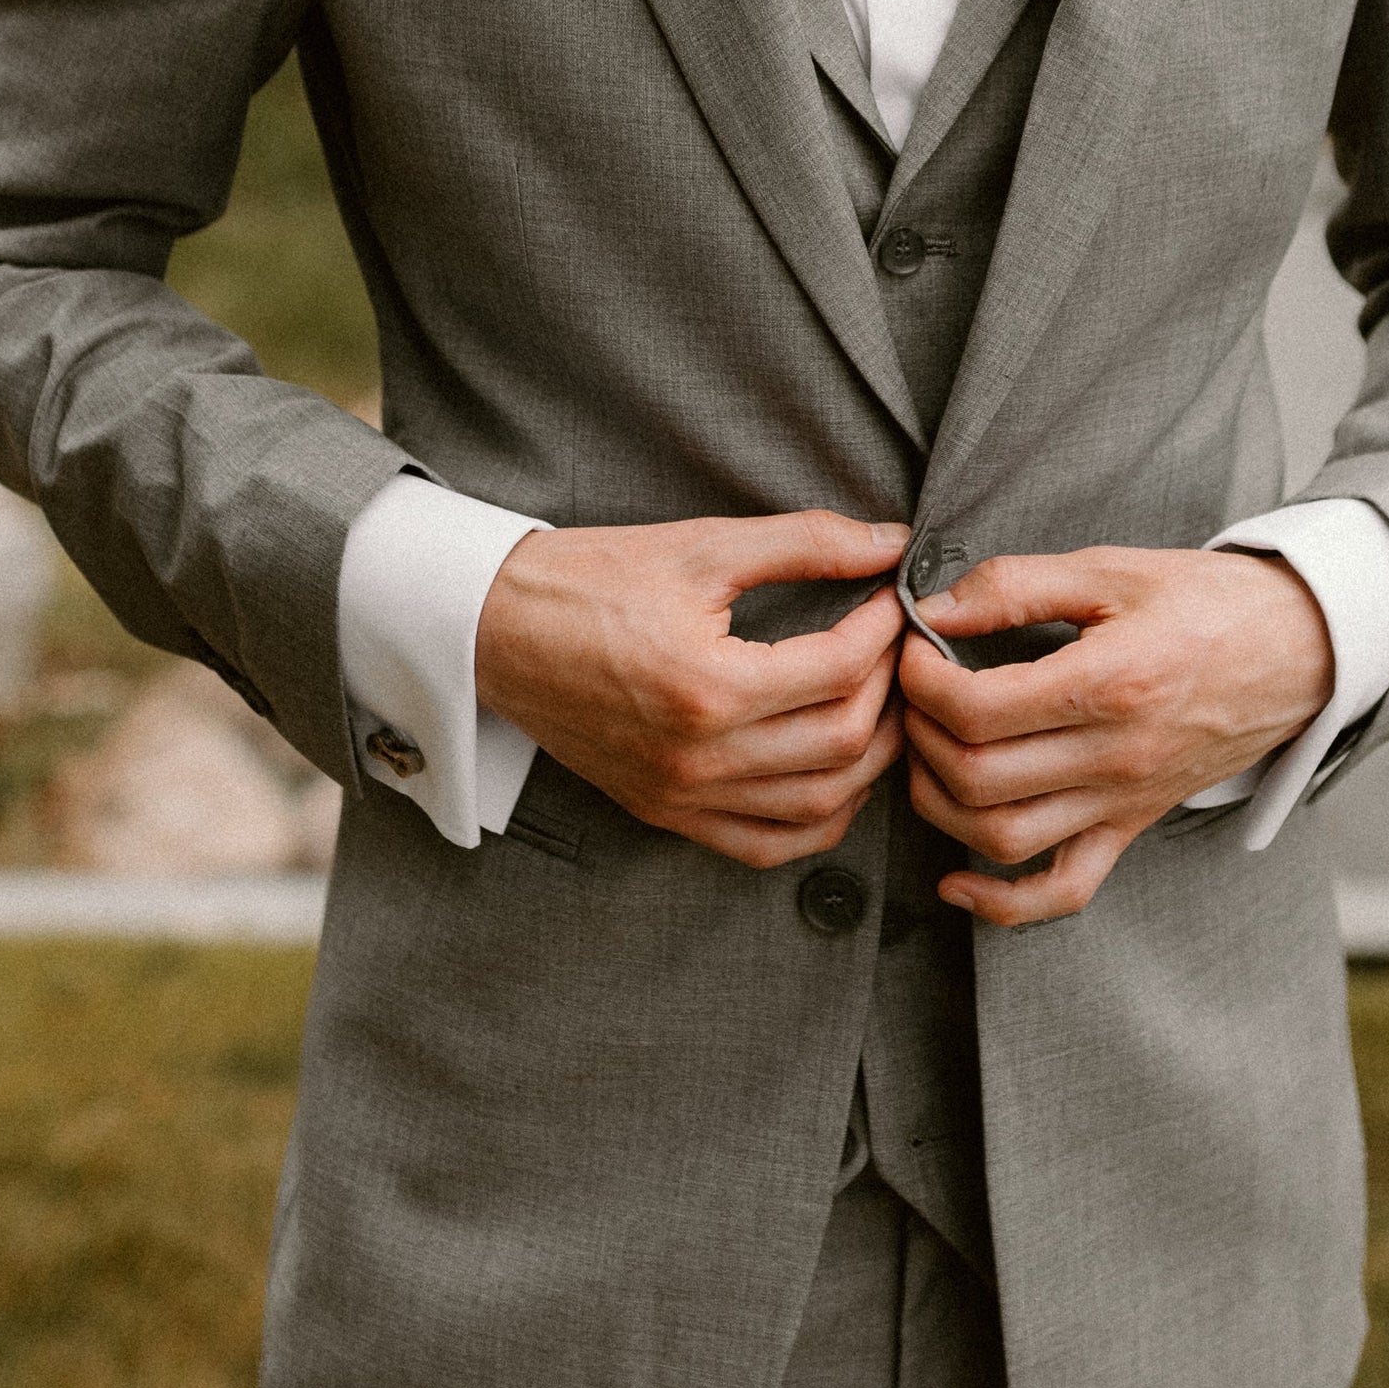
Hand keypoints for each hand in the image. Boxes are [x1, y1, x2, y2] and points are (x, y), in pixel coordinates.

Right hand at [474, 512, 908, 868]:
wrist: (494, 627)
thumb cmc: (589, 578)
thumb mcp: (699, 545)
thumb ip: (803, 543)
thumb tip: (889, 542)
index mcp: (706, 686)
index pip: (838, 671)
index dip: (883, 631)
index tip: (893, 599)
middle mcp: (698, 756)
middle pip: (842, 742)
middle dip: (888, 689)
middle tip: (894, 646)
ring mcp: (681, 795)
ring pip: (820, 806)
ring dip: (869, 757)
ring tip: (879, 704)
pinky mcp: (665, 812)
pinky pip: (766, 846)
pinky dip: (819, 818)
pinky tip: (835, 772)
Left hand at [898, 546, 1332, 927]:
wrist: (1296, 650)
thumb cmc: (1202, 601)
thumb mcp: (1109, 570)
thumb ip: (1015, 584)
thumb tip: (932, 609)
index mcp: (1108, 685)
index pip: (977, 711)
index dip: (920, 681)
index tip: (909, 648)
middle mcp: (1115, 757)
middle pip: (977, 778)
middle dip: (919, 734)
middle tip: (910, 693)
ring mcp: (1123, 802)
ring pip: (1004, 840)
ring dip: (938, 805)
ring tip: (925, 752)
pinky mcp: (1131, 826)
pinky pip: (1064, 891)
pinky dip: (1003, 903)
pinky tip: (956, 880)